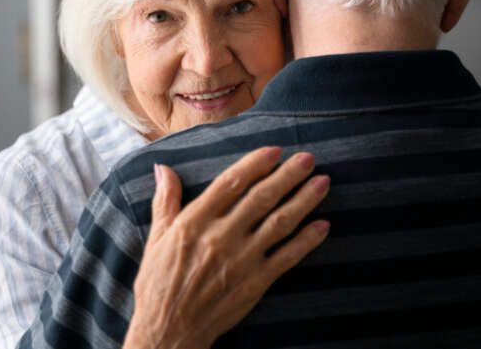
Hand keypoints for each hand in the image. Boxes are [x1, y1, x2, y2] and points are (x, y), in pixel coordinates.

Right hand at [123, 147, 329, 348]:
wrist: (169, 331)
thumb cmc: (159, 284)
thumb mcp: (156, 238)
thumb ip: (165, 200)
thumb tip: (162, 168)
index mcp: (194, 222)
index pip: (230, 183)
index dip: (255, 164)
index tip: (275, 150)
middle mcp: (220, 237)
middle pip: (261, 198)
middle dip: (288, 175)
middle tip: (308, 157)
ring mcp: (241, 261)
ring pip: (279, 223)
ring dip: (304, 200)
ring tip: (322, 182)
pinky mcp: (256, 283)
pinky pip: (287, 257)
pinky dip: (307, 240)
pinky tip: (323, 225)